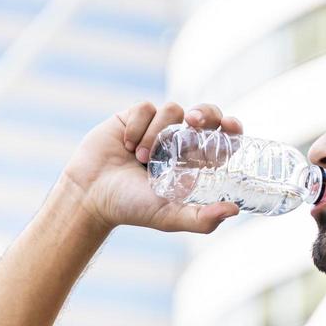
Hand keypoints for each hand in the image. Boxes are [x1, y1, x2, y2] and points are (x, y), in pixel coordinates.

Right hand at [61, 101, 242, 233]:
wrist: (90, 195)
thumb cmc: (131, 209)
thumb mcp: (169, 217)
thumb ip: (202, 218)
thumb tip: (234, 210)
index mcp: (193, 163)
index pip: (221, 139)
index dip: (230, 128)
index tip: (231, 126)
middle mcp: (178, 142)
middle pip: (205, 114)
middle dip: (204, 113)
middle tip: (192, 123)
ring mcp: (156, 128)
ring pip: (172, 110)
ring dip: (157, 134)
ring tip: (140, 159)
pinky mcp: (133, 117)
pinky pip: (146, 107)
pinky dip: (137, 127)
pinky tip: (125, 146)